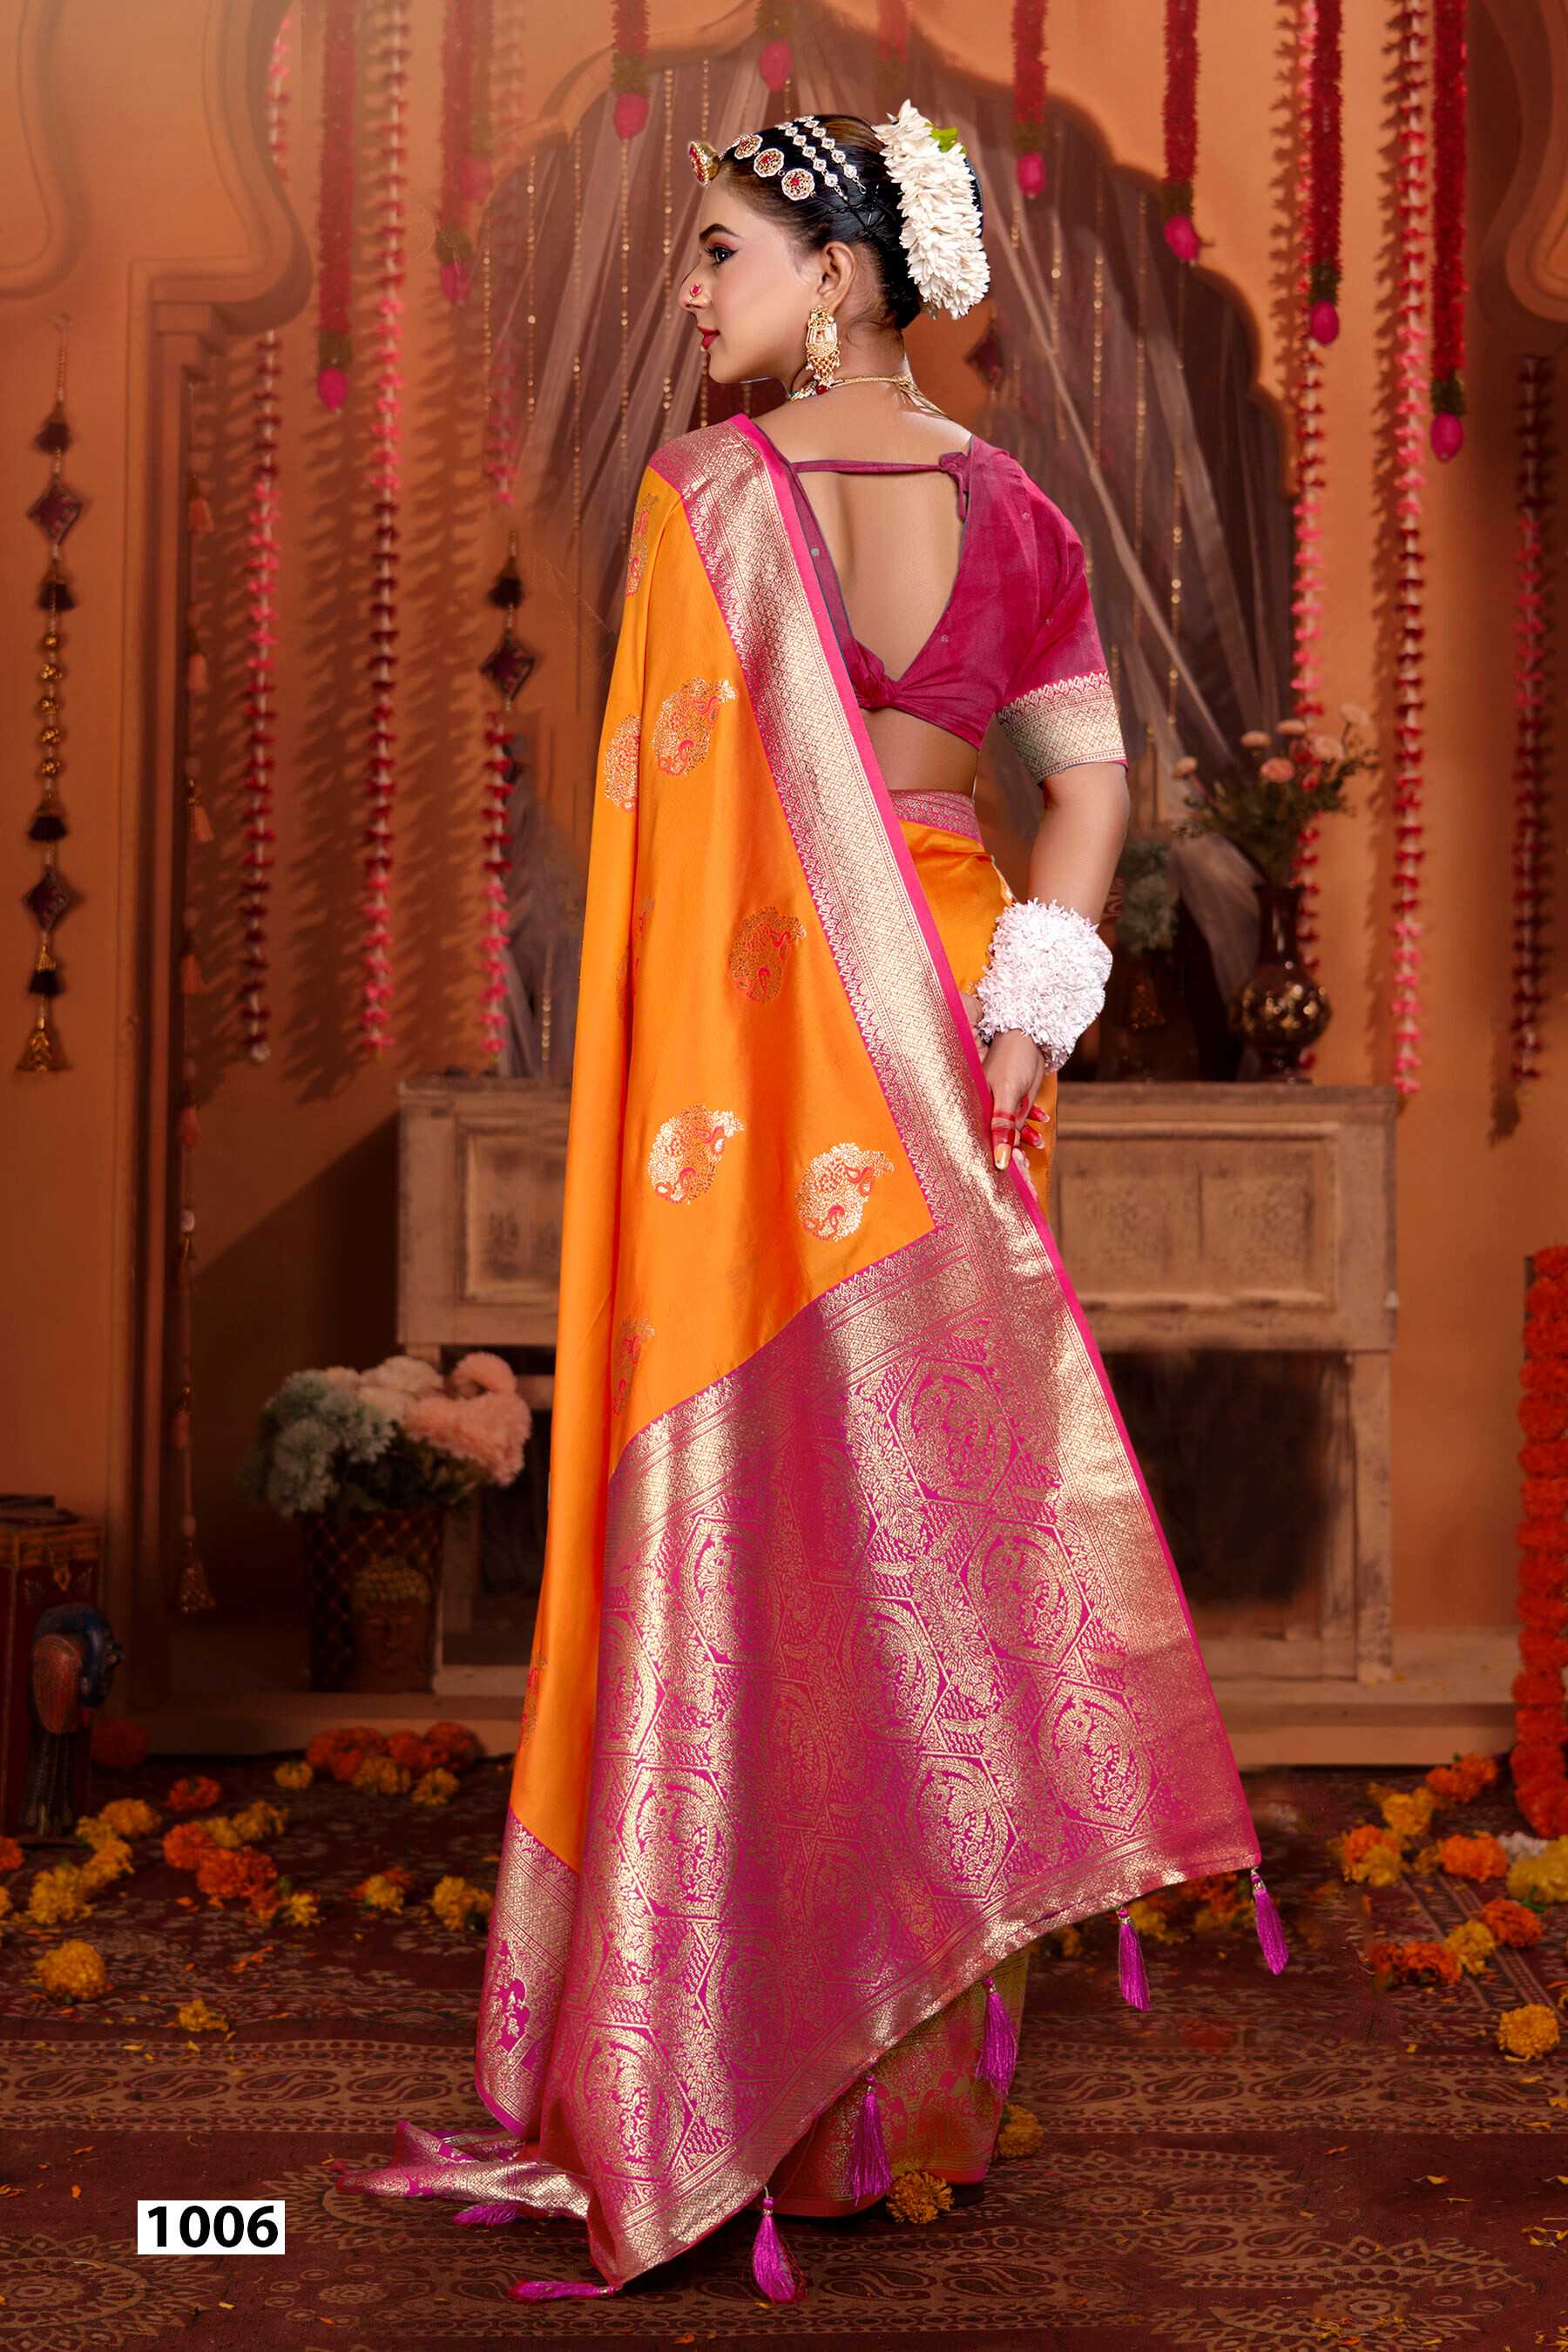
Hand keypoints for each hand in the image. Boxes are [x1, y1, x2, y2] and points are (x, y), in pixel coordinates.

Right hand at [983, 1028, 1048, 1170]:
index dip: (997, 1159)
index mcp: (977, 1107)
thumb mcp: (1009, 1094)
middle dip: (1012, 1153)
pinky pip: (1020, 1118)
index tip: (1012, 1176)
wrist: (1029, 1034)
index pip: (985, 1142)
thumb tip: (1001, 1159)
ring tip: (1039, 1144)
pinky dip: (1031, 1124)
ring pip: (1011, 1131)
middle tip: (1026, 1167)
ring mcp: (999, 1104)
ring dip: (1025, 1138)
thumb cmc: (1013, 1059)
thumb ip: (1004, 1126)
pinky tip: (1042, 1125)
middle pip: (997, 1139)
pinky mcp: (1012, 1100)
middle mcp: (985, 1108)